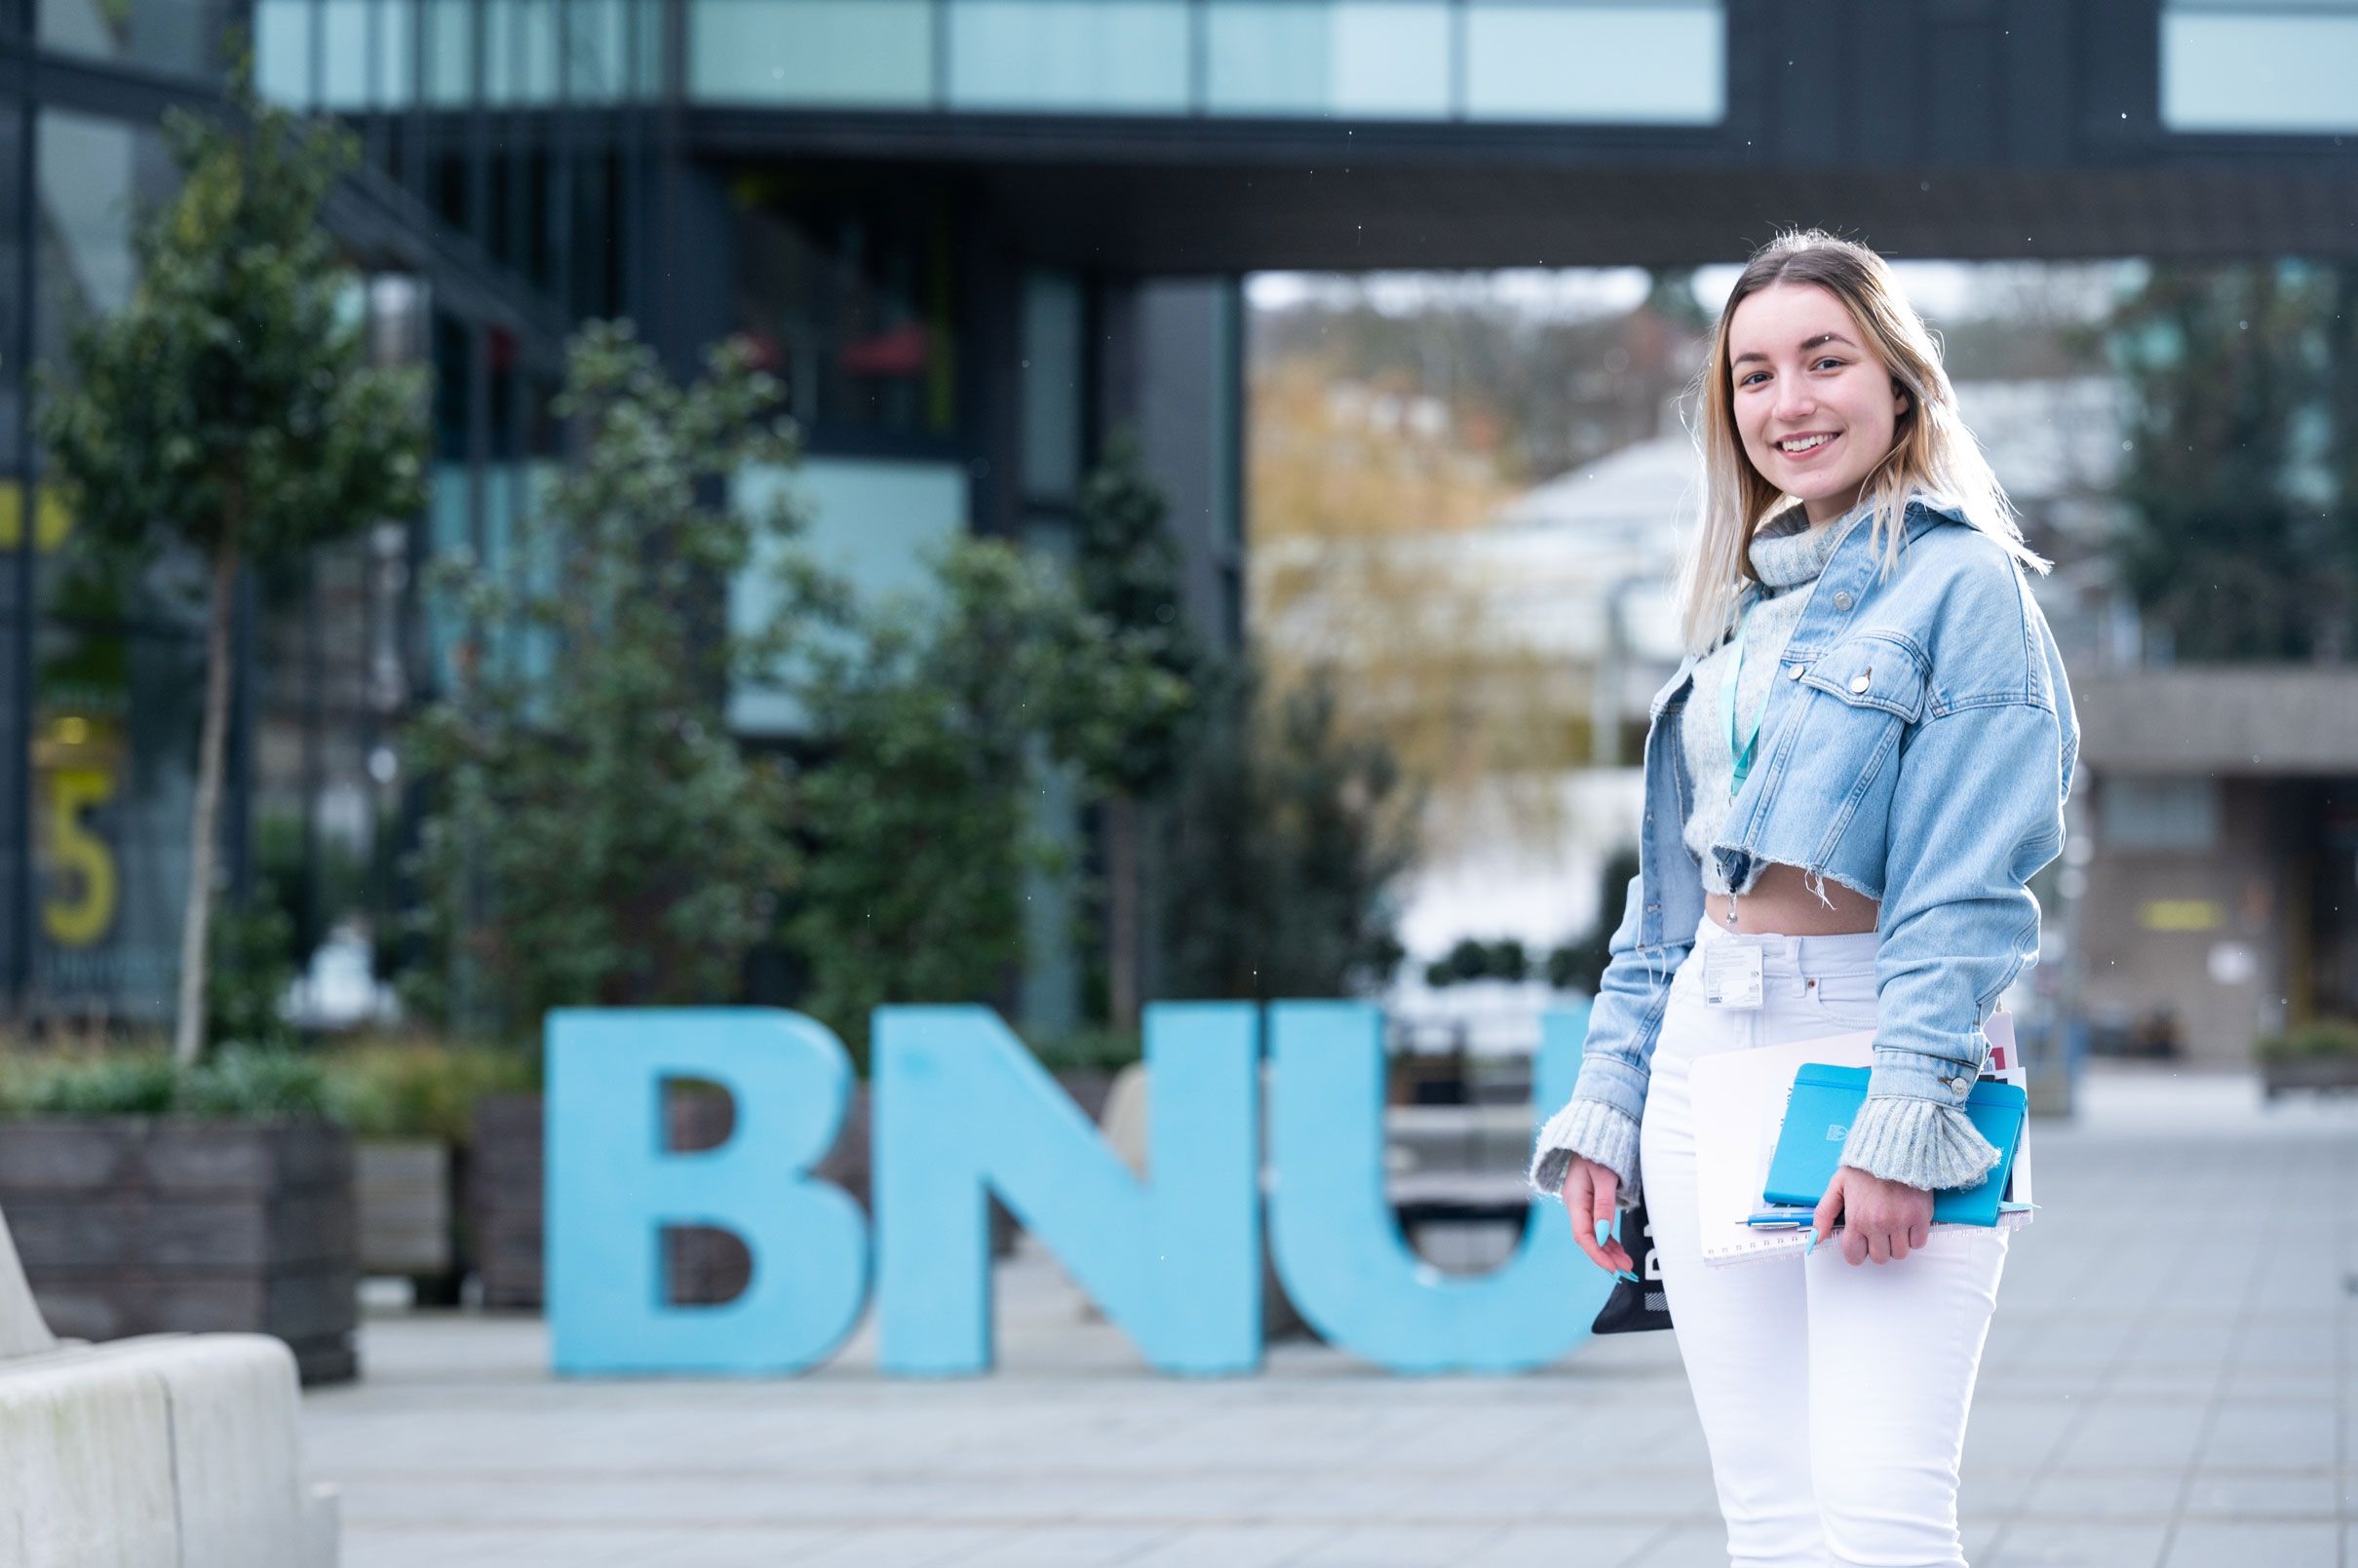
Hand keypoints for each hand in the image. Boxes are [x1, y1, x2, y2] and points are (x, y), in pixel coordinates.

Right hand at [1562, 1156, 1636, 1276]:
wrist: (1595, 1133)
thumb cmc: (1600, 1151)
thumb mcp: (1604, 1176)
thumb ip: (1604, 1205)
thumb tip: (1603, 1234)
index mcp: (1575, 1199)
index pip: (1583, 1235)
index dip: (1597, 1254)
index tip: (1612, 1268)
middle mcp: (1577, 1204)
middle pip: (1589, 1238)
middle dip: (1606, 1256)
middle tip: (1626, 1270)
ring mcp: (1584, 1204)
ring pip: (1595, 1234)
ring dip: (1609, 1250)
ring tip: (1626, 1264)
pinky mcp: (1592, 1202)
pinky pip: (1599, 1226)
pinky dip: (1609, 1239)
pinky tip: (1618, 1250)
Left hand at [1811, 1165, 1933, 1265]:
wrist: (1895, 1148)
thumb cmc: (1867, 1165)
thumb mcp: (1837, 1185)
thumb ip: (1824, 1213)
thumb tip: (1816, 1236)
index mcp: (1857, 1218)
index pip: (1854, 1255)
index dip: (1856, 1252)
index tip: (1860, 1244)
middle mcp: (1879, 1224)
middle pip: (1880, 1258)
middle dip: (1877, 1248)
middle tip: (1878, 1231)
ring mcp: (1901, 1222)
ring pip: (1900, 1253)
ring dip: (1896, 1243)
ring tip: (1893, 1225)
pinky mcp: (1920, 1217)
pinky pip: (1919, 1243)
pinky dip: (1914, 1236)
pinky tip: (1907, 1221)